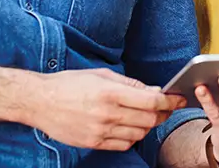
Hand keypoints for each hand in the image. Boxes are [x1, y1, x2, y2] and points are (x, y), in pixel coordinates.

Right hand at [25, 68, 186, 151]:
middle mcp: (107, 114)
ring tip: (145, 115)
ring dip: (148, 125)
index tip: (178, 98)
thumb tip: (154, 92)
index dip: (170, 101)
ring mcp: (100, 131)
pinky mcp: (93, 143)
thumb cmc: (70, 83)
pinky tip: (128, 126)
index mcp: (110, 93)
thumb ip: (130, 84)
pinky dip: (132, 137)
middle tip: (165, 107)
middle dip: (163, 113)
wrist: (39, 101)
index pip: (152, 102)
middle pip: (149, 120)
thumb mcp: (101, 74)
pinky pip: (124, 144)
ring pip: (139, 134)